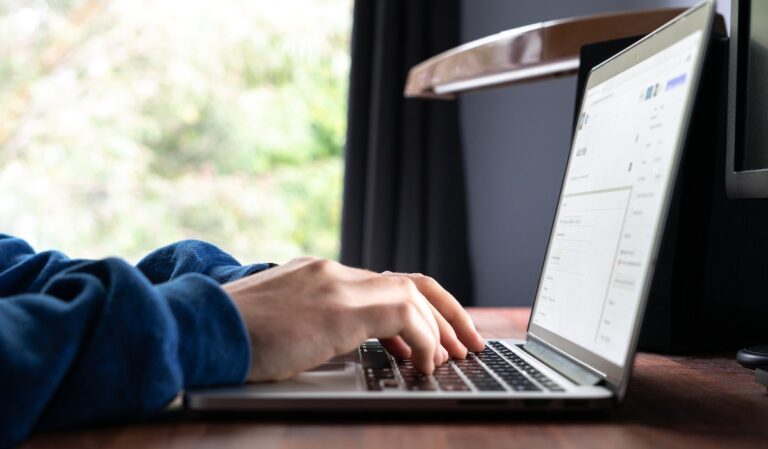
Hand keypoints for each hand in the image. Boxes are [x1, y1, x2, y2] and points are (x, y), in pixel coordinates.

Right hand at [223, 257, 484, 381]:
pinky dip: (423, 339)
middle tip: (467, 342)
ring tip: (455, 356)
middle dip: (447, 312)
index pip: (384, 282)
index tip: (433, 337)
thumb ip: (311, 322)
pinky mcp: (340, 306)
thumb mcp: (277, 322)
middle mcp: (333, 271)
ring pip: (413, 295)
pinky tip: (424, 364)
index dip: (418, 309)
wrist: (196, 329)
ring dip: (441, 328)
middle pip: (411, 281)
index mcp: (319, 274)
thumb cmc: (227, 336)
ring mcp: (337, 284)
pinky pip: (404, 313)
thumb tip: (341, 343)